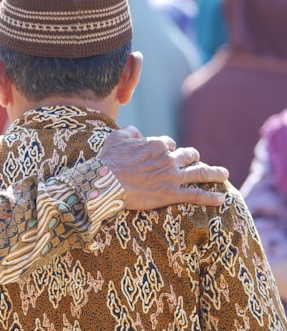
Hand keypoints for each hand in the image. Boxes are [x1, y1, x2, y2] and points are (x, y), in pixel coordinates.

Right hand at [99, 126, 227, 210]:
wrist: (106, 182)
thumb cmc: (109, 160)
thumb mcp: (117, 137)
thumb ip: (131, 132)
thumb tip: (138, 133)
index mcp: (157, 144)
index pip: (169, 143)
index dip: (167, 148)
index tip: (165, 153)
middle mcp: (169, 159)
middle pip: (189, 155)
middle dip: (193, 156)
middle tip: (196, 160)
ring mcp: (172, 177)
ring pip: (200, 173)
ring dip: (214, 173)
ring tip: (224, 174)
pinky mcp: (171, 194)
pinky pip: (196, 195)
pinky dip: (210, 197)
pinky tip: (221, 198)